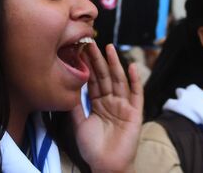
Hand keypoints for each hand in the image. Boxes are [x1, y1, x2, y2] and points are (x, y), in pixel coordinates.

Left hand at [72, 42, 142, 172]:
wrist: (106, 165)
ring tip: (109, 48)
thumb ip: (75, 106)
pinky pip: (136, 93)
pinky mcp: (135, 112)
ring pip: (119, 80)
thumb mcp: (78, 124)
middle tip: (91, 42)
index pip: (93, 80)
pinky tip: (131, 67)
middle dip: (98, 60)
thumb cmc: (92, 148)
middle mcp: (111, 101)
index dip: (88, 66)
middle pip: (105, 76)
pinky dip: (135, 80)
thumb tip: (66, 87)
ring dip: (115, 64)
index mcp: (98, 103)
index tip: (81, 50)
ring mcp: (124, 105)